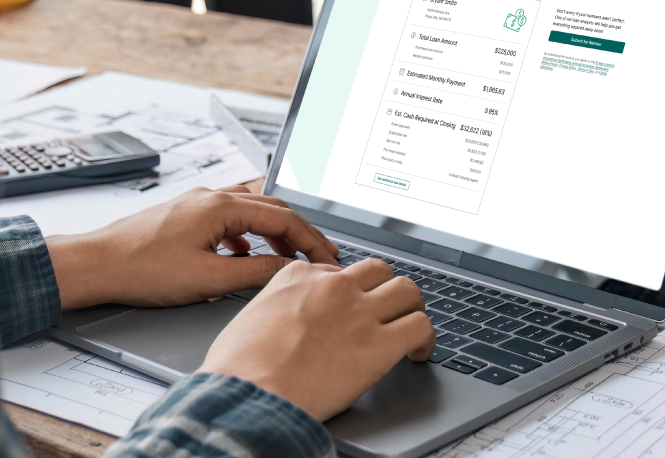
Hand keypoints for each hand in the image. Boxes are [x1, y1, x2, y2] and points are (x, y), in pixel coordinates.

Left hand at [45, 186, 338, 308]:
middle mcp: (211, 196)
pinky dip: (247, 233)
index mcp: (221, 206)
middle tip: (319, 253)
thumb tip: (286, 269)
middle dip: (299, 231)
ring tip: (287, 255)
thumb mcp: (208, 278)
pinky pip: (228, 216)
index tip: (328, 257)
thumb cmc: (142, 269)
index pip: (283, 218)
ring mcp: (197, 202)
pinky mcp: (185, 214)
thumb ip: (253, 272)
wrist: (97, 263)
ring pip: (250, 209)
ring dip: (273, 230)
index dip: (311, 239)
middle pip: (271, 207)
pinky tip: (242, 254)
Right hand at [199, 258, 435, 420]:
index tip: (349, 309)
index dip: (347, 293)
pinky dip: (426, 339)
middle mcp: (333, 286)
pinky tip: (418, 353)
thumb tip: (279, 324)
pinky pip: (420, 326)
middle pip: (378, 271)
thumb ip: (273, 310)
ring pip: (407, 291)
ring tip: (409, 329)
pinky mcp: (380, 344)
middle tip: (386, 312)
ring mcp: (359, 312)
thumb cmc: (238, 368)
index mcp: (298, 277)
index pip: (336, 271)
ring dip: (411, 309)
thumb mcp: (248, 319)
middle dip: (385, 290)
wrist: (249, 392)